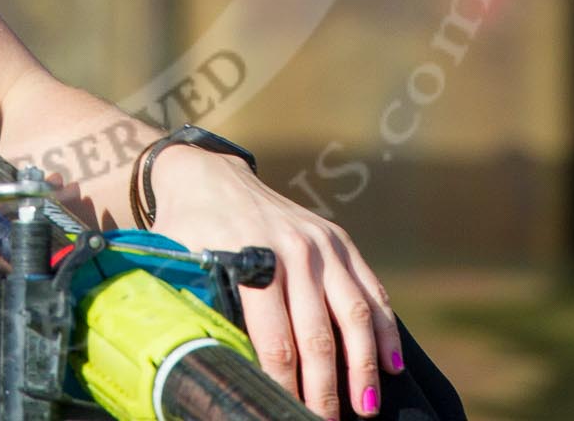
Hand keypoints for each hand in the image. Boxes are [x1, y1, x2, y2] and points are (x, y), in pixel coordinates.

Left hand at [148, 146, 402, 418]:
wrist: (208, 175)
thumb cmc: (188, 231)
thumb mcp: (181, 267)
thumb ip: (201, 311)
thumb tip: (213, 368)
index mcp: (251, 262)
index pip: (275, 342)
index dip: (283, 386)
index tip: (284, 414)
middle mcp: (293, 252)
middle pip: (318, 337)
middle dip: (324, 390)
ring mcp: (322, 244)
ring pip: (355, 316)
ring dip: (363, 368)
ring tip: (365, 409)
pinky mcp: (339, 239)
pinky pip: (371, 289)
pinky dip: (386, 330)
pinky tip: (392, 365)